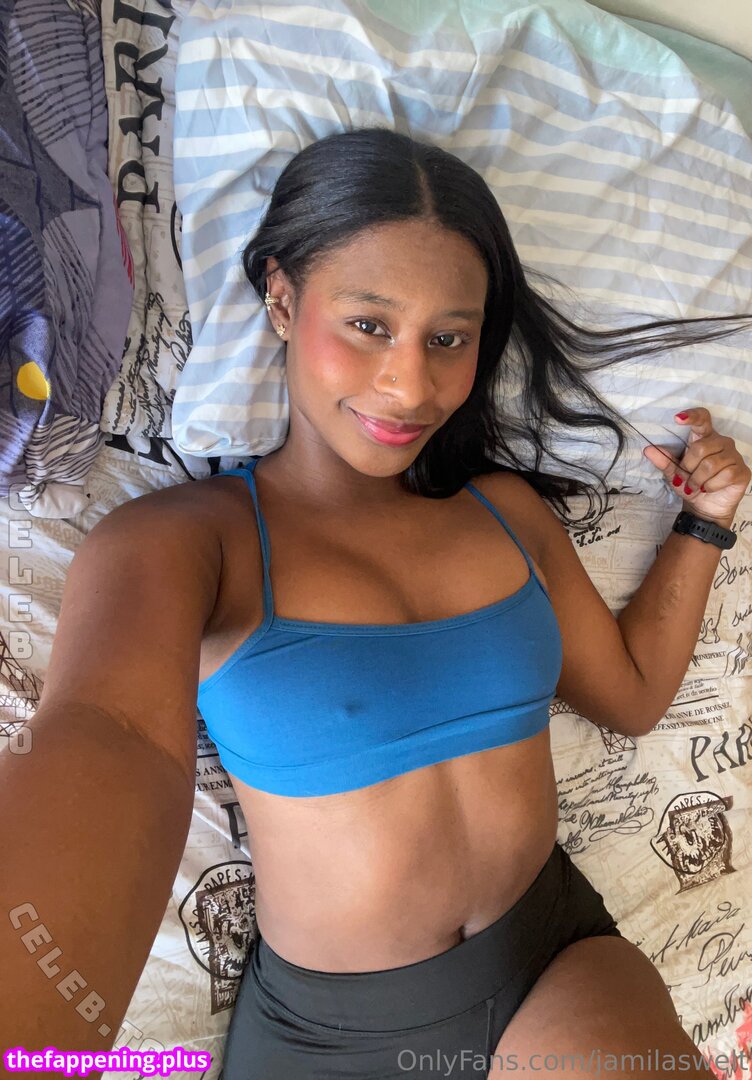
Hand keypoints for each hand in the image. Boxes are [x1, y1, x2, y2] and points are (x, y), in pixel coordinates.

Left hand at [642, 407, 750, 527]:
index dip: (692, 416)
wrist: (704, 507)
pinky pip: (725, 475)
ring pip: (711, 464)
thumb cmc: (690, 485)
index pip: (703, 419)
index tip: (677, 418)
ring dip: (698, 480)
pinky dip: (711, 486)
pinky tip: (709, 489)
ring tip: (695, 486)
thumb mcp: (673, 473)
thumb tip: (647, 450)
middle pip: (700, 448)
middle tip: (685, 480)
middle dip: (688, 468)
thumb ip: (663, 460)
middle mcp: (721, 442)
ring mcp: (734, 455)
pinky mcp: (742, 471)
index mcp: (704, 437)